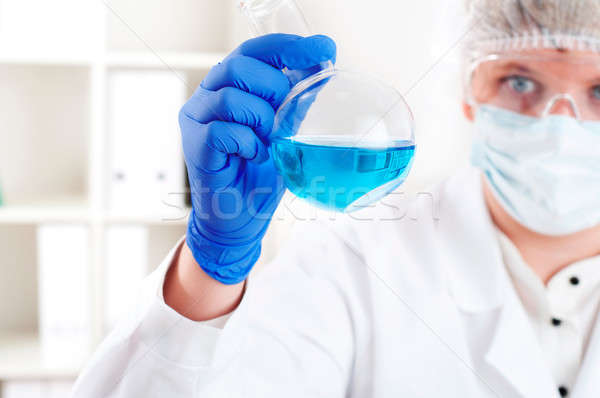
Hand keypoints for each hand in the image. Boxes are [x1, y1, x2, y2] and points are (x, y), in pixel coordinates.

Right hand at [179, 33, 335, 283]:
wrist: (241, 216)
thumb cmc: (261, 173)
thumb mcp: (287, 130)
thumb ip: (297, 99)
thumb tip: (323, 62)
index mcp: (231, 85)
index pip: (255, 50)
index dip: (288, 46)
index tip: (324, 49)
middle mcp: (208, 95)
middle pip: (238, 66)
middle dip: (273, 88)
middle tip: (283, 118)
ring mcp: (196, 119)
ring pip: (230, 97)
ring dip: (261, 120)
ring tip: (267, 142)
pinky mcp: (193, 145)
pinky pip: (221, 131)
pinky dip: (247, 143)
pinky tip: (254, 156)